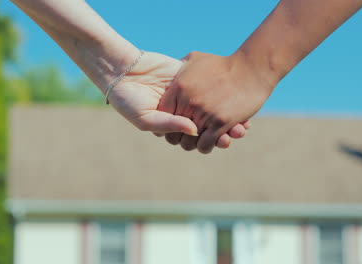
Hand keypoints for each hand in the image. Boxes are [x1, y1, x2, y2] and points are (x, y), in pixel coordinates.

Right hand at [107, 51, 247, 147]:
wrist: (121, 70)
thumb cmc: (128, 100)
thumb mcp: (146, 118)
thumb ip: (170, 125)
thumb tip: (195, 131)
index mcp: (171, 126)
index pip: (195, 138)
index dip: (210, 141)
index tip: (225, 141)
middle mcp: (180, 113)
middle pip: (206, 124)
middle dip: (222, 129)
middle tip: (238, 133)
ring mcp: (185, 96)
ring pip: (209, 107)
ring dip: (225, 113)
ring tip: (240, 118)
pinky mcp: (187, 78)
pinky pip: (207, 88)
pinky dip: (220, 92)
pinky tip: (235, 97)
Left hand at [158, 51, 274, 153]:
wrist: (251, 69)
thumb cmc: (224, 63)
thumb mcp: (195, 59)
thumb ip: (179, 68)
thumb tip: (168, 73)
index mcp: (179, 87)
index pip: (162, 114)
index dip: (167, 123)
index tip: (175, 124)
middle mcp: (188, 102)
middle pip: (173, 132)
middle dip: (179, 137)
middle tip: (188, 136)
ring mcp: (204, 113)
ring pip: (188, 142)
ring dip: (194, 144)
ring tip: (200, 140)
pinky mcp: (220, 123)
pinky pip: (205, 145)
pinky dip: (206, 146)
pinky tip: (212, 142)